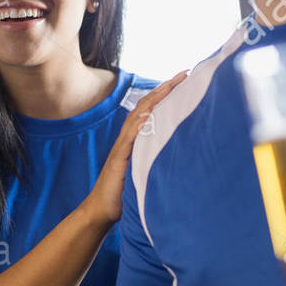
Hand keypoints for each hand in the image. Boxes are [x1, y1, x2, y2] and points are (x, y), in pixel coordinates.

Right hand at [80, 71, 186, 227]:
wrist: (101, 212)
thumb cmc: (123, 197)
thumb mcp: (144, 175)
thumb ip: (155, 163)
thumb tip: (180, 157)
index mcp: (135, 142)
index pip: (151, 111)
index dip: (166, 95)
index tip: (184, 81)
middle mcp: (128, 140)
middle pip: (146, 106)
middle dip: (165, 88)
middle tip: (185, 73)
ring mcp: (122, 147)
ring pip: (139, 115)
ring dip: (156, 98)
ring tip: (172, 84)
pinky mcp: (119, 158)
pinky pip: (131, 135)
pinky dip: (141, 121)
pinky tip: (152, 110)